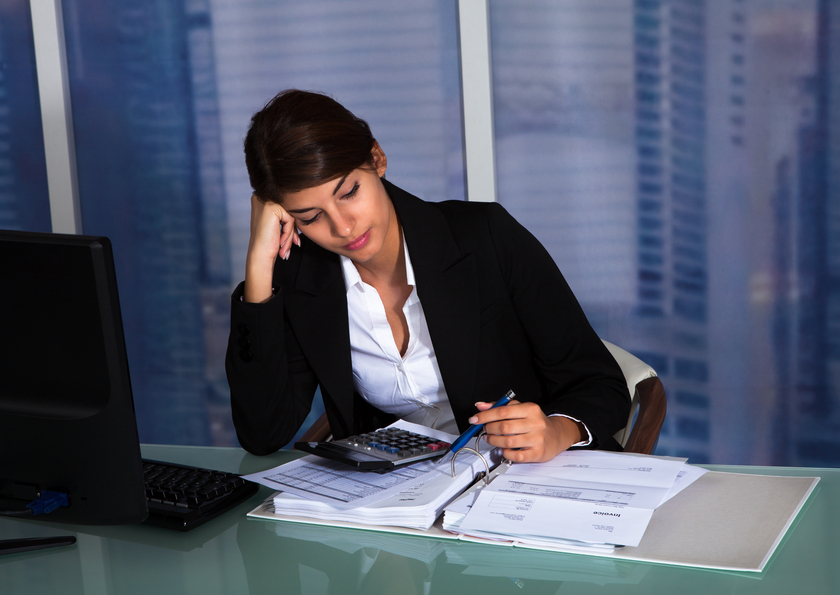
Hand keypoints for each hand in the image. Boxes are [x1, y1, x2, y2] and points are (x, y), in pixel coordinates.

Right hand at [244, 195, 299, 302]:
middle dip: (292, 230)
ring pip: (290, 216)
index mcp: (260, 200)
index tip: (294, 240)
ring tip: (285, 248)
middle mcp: (260, 198)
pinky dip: (288, 233)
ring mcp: (266, 202)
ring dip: (290, 234)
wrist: (259, 256)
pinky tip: (280, 242)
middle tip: (295, 244)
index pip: (284, 210)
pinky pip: (290, 220)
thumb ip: (285, 215)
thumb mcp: (277, 225)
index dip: (290, 226)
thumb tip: (302, 209)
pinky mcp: (272, 208)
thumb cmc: (267, 243)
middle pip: (288, 212)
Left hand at [468, 399, 585, 462]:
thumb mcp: (520, 409)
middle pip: (504, 427)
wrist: (556, 435)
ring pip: (508, 442)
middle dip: (489, 429)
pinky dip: (505, 452)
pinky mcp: (537, 453)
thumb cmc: (534, 421)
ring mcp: (537, 439)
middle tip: (485, 430)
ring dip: (494, 441)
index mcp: (530, 409)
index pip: (502, 411)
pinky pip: (515, 456)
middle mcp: (535, 423)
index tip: (474, 419)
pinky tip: (505, 448)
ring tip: (492, 439)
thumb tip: (480, 406)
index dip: (485, 416)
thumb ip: (500, 406)